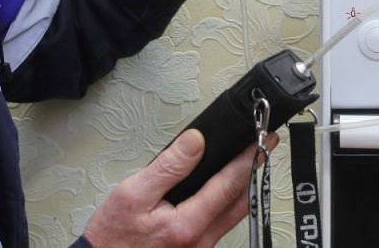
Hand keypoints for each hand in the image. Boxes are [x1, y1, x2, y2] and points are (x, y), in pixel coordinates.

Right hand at [81, 129, 277, 247]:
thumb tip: (196, 142)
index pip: (229, 185)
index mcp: (186, 225)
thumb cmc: (113, 235)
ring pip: (234, 215)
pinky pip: (222, 224)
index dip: (249, 160)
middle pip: (242, 202)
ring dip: (245, 186)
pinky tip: (228, 188)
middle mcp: (200, 241)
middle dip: (256, 171)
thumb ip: (169, 167)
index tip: (263, 141)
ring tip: (250, 162)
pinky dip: (230, 202)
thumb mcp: (132, 193)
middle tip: (265, 147)